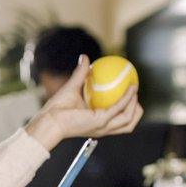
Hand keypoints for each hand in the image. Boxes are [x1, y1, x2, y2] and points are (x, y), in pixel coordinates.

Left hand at [24, 55, 142, 150]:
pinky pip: (119, 108)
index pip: (117, 120)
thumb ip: (80, 74)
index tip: (130, 96)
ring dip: (135, 106)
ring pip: (128, 119)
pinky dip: (127, 98)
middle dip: (136, 112)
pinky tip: (131, 88)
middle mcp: (102, 128)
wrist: (49, 119)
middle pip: (128, 125)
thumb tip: (84, 57)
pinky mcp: (100, 121)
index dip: (127, 110)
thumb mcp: (72, 88)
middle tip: (135, 95)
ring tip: (135, 90)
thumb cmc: (57, 108)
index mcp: (97, 123)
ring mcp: (103, 127)